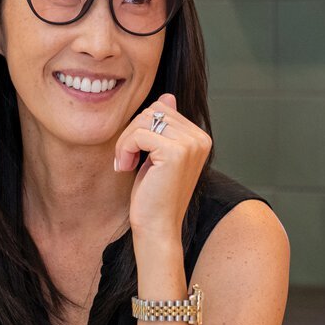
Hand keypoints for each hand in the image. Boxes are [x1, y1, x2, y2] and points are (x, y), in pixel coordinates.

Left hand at [114, 93, 210, 240]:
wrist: (157, 228)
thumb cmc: (153, 196)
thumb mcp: (157, 156)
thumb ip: (164, 128)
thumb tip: (168, 96)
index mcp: (199, 137)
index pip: (162, 109)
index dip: (140, 128)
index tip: (133, 155)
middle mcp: (200, 138)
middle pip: (153, 110)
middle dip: (131, 133)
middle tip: (126, 160)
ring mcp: (191, 144)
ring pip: (144, 119)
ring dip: (126, 141)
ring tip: (125, 164)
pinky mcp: (176, 152)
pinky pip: (139, 134)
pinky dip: (125, 149)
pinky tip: (125, 168)